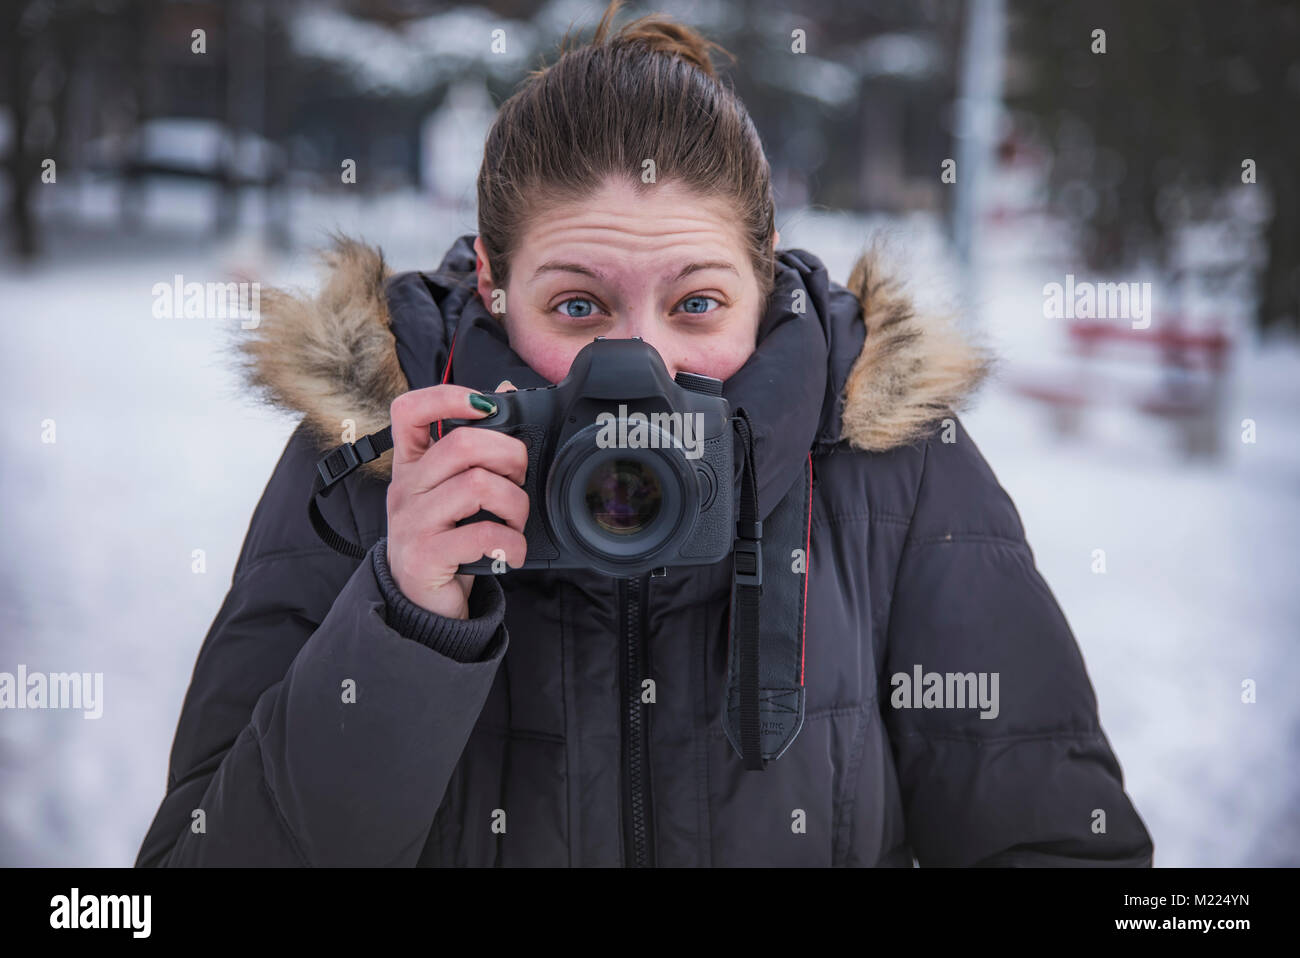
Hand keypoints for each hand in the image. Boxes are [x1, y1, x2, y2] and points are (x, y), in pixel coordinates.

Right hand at [385, 381, 526, 619]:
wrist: (422, 604)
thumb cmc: (448, 540)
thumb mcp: (457, 491)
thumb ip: (478, 449)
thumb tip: (508, 393)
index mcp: (413, 465)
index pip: (410, 411)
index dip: (448, 396)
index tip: (487, 406)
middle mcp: (406, 488)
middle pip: (462, 444)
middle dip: (509, 457)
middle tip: (518, 481)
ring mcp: (412, 522)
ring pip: (477, 485)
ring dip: (515, 504)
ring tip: (515, 522)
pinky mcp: (425, 556)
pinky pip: (481, 535)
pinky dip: (511, 544)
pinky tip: (511, 551)